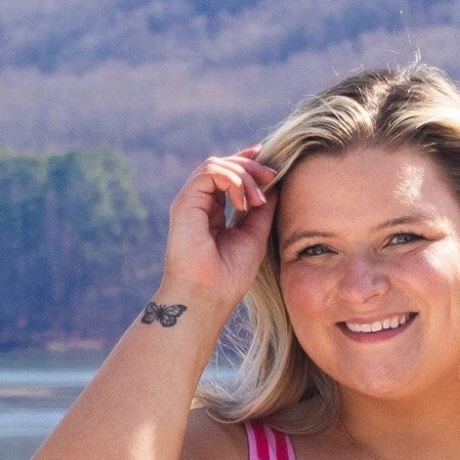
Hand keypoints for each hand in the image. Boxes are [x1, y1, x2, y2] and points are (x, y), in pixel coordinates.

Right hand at [158, 145, 278, 312]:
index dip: (247, 163)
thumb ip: (261, 211)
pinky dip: (232, 180)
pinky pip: (209, 171)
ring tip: (258, 201)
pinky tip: (243, 204)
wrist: (208, 297)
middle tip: (272, 177)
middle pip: (222, 165)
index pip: (226, 177)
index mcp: (211, 212)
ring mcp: (189, 203)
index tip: (271, 166)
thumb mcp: (254, 236)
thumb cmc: (229, 276)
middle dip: (250, 166)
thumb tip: (275, 186)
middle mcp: (197, 205)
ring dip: (244, 176)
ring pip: (216, 165)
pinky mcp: (184, 203)